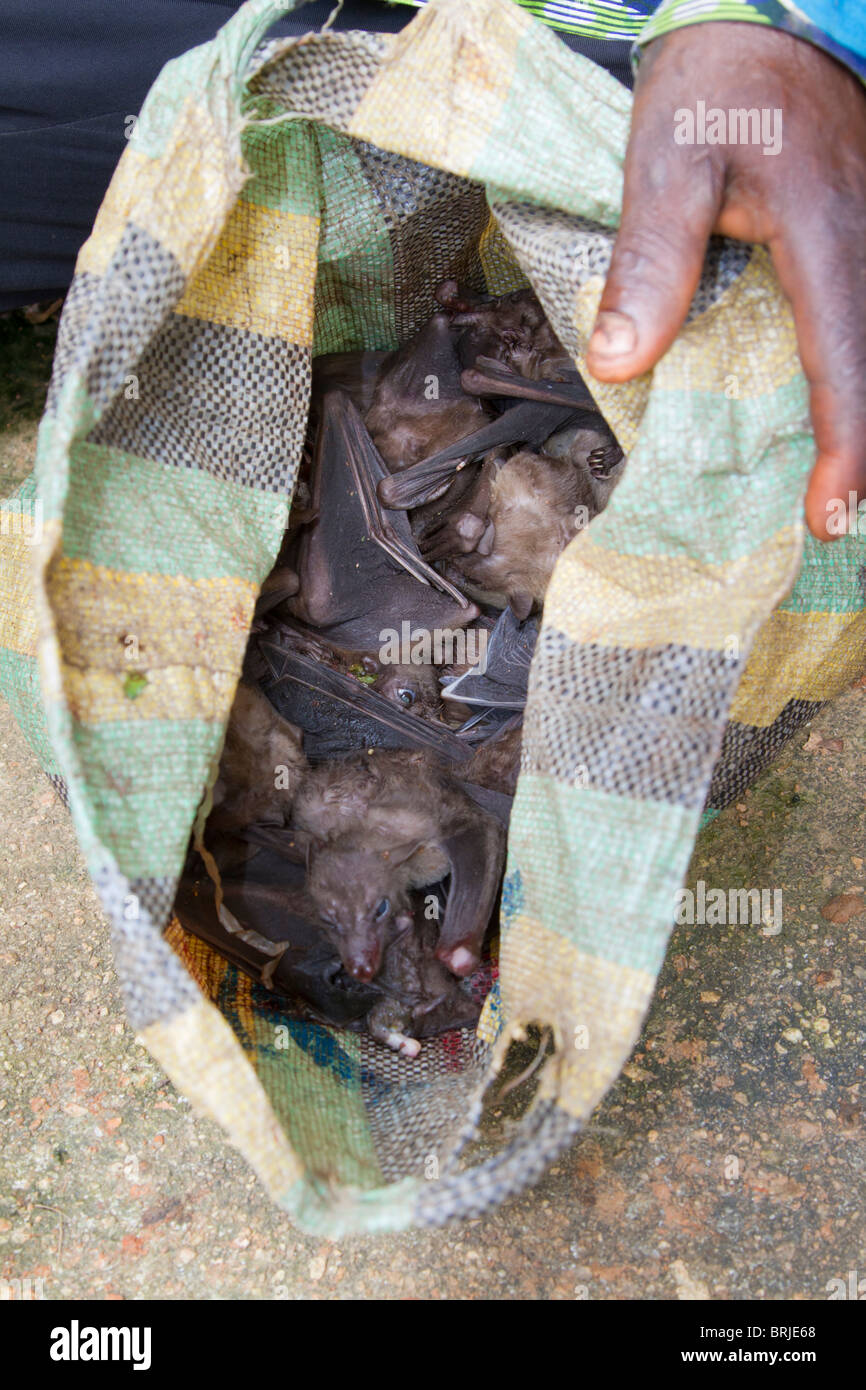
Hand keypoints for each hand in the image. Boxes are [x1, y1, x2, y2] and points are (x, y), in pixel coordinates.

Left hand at [585, 22, 865, 539]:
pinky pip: (864, 316)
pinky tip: (835, 403)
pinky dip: (855, 370)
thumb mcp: (667, 160)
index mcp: (826, 233)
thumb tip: (618, 363)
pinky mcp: (865, 236)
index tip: (829, 512)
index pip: (845, 358)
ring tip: (842, 477)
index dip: (844, 444)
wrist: (769, 21)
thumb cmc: (715, 85)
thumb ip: (650, 261)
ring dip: (862, 410)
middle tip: (835, 515)